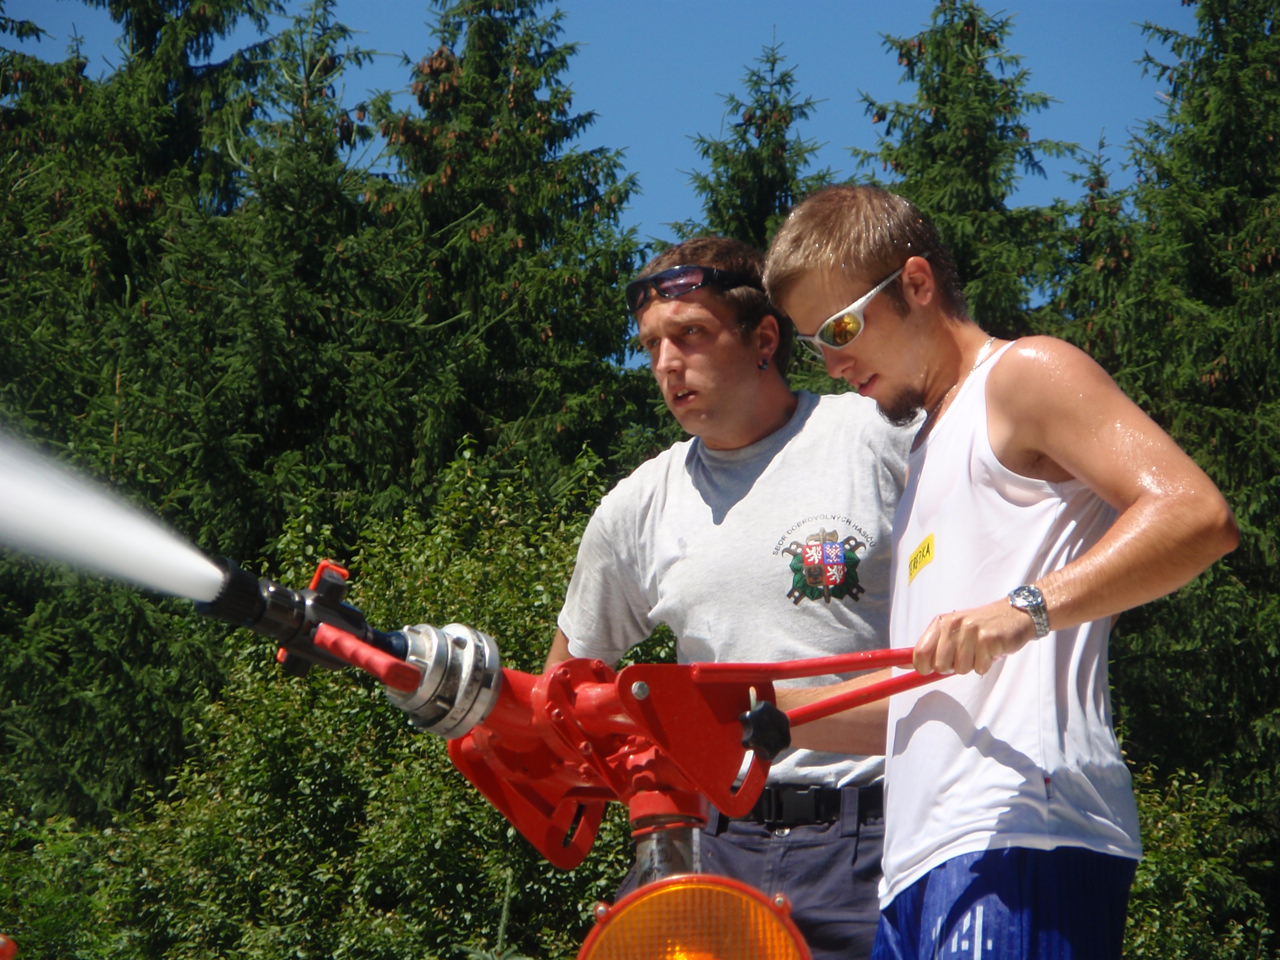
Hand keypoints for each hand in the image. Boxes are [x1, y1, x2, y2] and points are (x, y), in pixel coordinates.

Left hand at [913, 598, 1038, 675]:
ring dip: (972, 664)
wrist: (1014, 614)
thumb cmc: (980, 628)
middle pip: (940, 665)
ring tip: (980, 650)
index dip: (922, 668)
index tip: (928, 670)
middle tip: (965, 654)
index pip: (920, 652)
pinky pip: (980, 668)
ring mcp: (971, 631)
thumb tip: (900, 663)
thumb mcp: (952, 631)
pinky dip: (986, 664)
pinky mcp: (989, 639)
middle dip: (952, 667)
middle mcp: (954, 624)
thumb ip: (930, 647)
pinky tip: (991, 650)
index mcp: (941, 622)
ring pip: (962, 669)